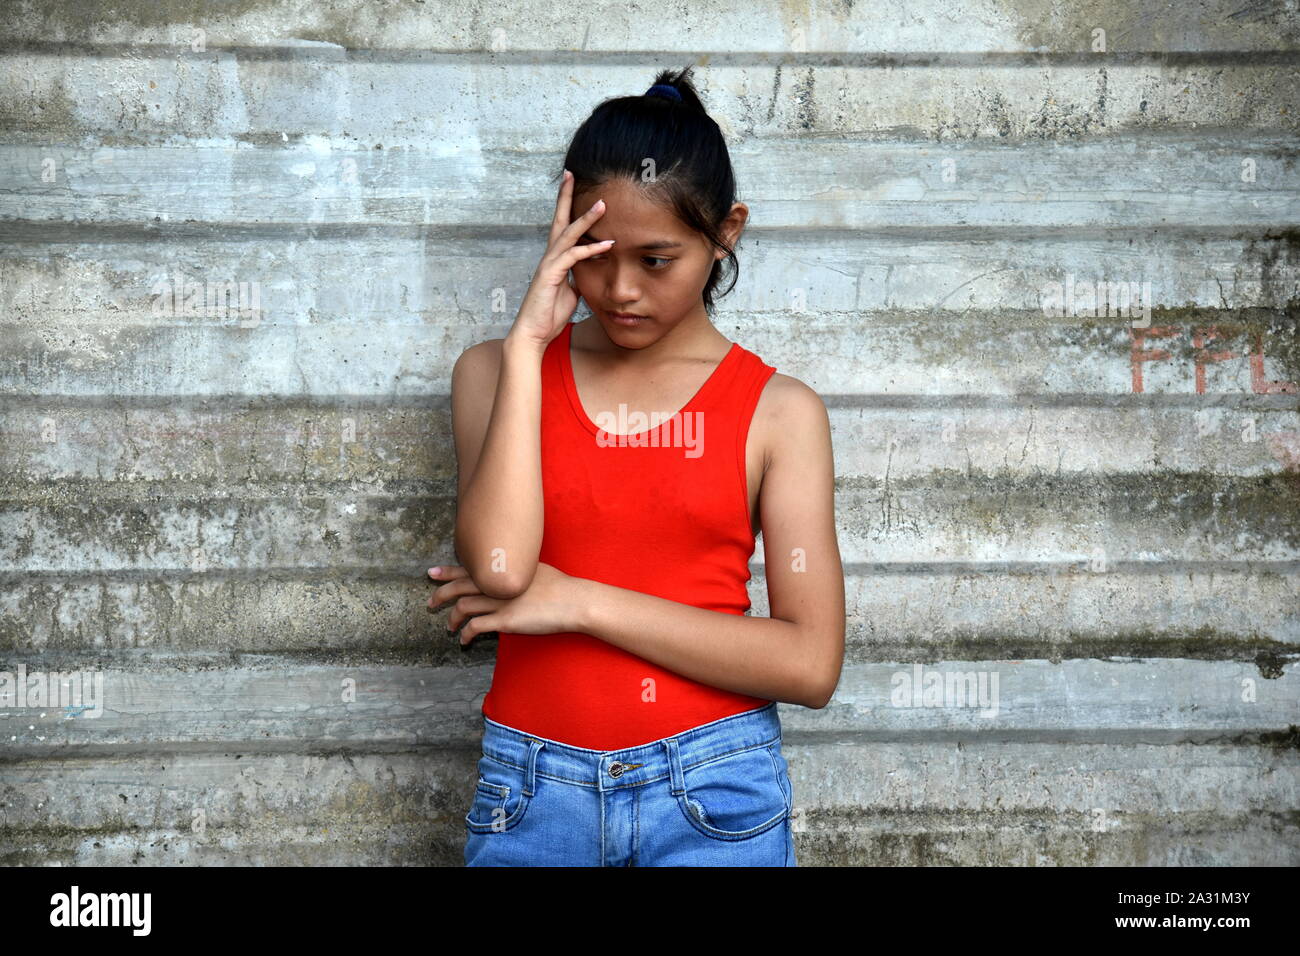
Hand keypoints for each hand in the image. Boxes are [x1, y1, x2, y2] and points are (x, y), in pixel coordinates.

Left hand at [428, 562, 584, 644]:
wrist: (573, 601)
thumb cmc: (560, 585)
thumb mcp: (535, 569)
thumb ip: (517, 572)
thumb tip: (509, 575)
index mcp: (503, 569)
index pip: (468, 568)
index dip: (447, 572)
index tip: (431, 573)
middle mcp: (497, 583)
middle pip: (459, 586)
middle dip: (441, 595)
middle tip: (430, 603)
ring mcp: (500, 602)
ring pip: (464, 607)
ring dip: (452, 618)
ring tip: (449, 627)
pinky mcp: (505, 621)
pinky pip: (476, 627)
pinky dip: (466, 634)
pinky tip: (464, 640)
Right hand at [506, 170, 613, 352]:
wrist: (533, 334)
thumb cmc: (549, 315)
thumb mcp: (570, 293)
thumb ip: (577, 279)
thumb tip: (588, 272)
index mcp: (554, 259)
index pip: (562, 227)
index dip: (566, 206)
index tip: (571, 185)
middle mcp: (549, 257)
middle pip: (558, 220)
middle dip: (565, 196)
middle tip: (570, 174)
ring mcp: (549, 265)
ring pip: (568, 234)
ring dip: (586, 219)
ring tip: (602, 205)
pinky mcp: (550, 276)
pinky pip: (573, 257)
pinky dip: (591, 250)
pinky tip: (607, 246)